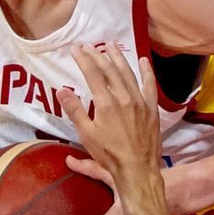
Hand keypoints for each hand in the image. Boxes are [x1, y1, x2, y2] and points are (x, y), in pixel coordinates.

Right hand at [57, 43, 161, 188]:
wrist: (137, 169)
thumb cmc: (109, 155)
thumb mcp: (87, 134)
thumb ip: (75, 110)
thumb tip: (62, 90)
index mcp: (106, 103)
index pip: (93, 74)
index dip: (83, 59)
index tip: (75, 49)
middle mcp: (124, 97)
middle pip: (110, 69)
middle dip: (97, 55)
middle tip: (88, 46)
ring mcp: (140, 101)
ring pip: (128, 73)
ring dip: (118, 57)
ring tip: (110, 45)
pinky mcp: (151, 108)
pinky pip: (149, 85)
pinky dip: (146, 71)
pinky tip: (143, 61)